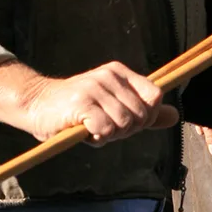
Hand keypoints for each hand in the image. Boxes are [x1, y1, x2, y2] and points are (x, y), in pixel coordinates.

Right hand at [0, 58, 177, 144]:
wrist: (37, 105)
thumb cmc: (77, 110)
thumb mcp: (114, 107)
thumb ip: (144, 112)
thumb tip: (174, 116)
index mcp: (120, 72)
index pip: (154, 95)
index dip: (147, 117)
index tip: (128, 124)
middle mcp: (109, 75)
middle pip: (141, 114)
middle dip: (127, 131)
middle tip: (105, 130)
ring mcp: (95, 87)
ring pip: (124, 123)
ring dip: (110, 136)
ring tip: (93, 130)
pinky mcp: (82, 103)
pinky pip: (106, 130)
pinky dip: (97, 139)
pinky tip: (84, 132)